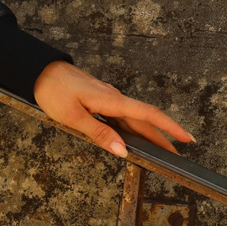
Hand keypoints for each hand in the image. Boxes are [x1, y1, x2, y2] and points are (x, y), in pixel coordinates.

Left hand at [32, 61, 193, 158]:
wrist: (40, 71)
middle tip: (177, 154)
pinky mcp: (100, 98)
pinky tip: (132, 136)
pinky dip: (132, 127)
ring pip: (133, 118)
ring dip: (148, 133)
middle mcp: (114, 98)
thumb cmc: (53, 91)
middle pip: (144, 119)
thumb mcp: (72, 117)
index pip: (148, 115)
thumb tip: (123, 151)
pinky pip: (121, 115)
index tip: (186, 138)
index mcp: (111, 101)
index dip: (169, 127)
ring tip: (160, 148)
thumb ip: (99, 134)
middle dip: (163, 136)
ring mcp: (107, 98)